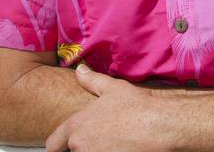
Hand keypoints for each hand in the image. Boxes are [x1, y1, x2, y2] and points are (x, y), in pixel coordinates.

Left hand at [45, 65, 170, 151]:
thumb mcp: (114, 89)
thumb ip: (92, 81)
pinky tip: (124, 148)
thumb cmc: (137, 106)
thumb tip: (80, 69)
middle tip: (102, 139)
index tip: (62, 146)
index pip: (52, 144)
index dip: (57, 145)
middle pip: (73, 151)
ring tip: (115, 144)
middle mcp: (79, 145)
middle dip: (84, 146)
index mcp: (76, 126)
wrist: (160, 125)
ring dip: (97, 150)